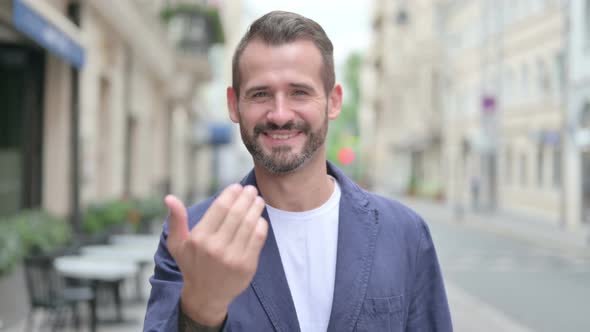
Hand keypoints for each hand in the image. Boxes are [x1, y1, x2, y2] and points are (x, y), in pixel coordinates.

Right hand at [165, 184, 267, 325]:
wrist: (205, 296)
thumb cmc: (191, 265)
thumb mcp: (177, 244)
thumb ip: (176, 220)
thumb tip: (169, 197)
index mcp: (198, 238)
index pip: (220, 208)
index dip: (230, 194)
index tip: (237, 187)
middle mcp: (215, 247)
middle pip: (236, 213)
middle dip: (246, 198)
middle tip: (251, 190)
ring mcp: (232, 257)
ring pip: (249, 224)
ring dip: (255, 208)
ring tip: (258, 200)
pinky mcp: (247, 265)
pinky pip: (258, 238)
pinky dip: (261, 225)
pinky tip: (260, 219)